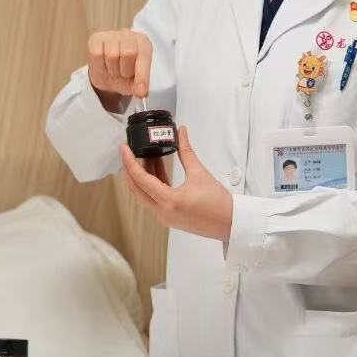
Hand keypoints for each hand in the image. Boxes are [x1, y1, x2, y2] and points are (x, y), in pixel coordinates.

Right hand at [87, 29, 152, 105]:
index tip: (141, 90)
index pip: (143, 56)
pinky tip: (103, 65)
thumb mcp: (135, 83)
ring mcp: (111, 35)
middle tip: (123, 74)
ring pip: (112, 54)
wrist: (107, 75)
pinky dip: (100, 65)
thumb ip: (140, 87)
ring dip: (112, 70)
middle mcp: (128, 35)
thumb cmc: (124, 74)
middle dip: (125, 71)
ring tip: (113, 70)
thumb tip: (141, 92)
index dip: (142, 74)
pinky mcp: (96, 38)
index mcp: (143, 43)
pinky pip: (97, 54)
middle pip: (128, 53)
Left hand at [120, 126, 232, 242]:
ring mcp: (164, 217)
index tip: (124, 148)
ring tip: (148, 155)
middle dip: (132, 169)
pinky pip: (154, 199)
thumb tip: (181, 132)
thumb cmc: (219, 203)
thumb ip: (186, 151)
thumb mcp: (199, 173)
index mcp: (168, 201)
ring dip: (144, 175)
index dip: (129, 162)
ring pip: (145, 194)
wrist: (231, 223)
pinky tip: (158, 169)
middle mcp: (162, 212)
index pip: (140, 179)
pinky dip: (153, 184)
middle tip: (131, 151)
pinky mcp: (169, 217)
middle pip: (137, 189)